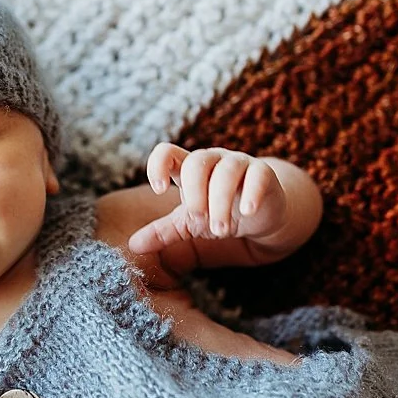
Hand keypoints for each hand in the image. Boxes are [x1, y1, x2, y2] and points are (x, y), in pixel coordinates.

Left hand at [130, 144, 286, 253]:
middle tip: (199, 220)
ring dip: (221, 202)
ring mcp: (239, 164)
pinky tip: (246, 212)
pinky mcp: (263, 174)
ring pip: (227, 170)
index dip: (158, 165)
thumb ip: (163, 232)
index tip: (159, 190)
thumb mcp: (188, 224)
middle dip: (196, 193)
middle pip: (198, 161)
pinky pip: (258, 175)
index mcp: (189, 169)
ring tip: (221, 230)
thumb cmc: (219, 212)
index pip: (167, 152)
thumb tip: (134, 245)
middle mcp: (213, 161)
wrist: (259, 216)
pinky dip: (251, 193)